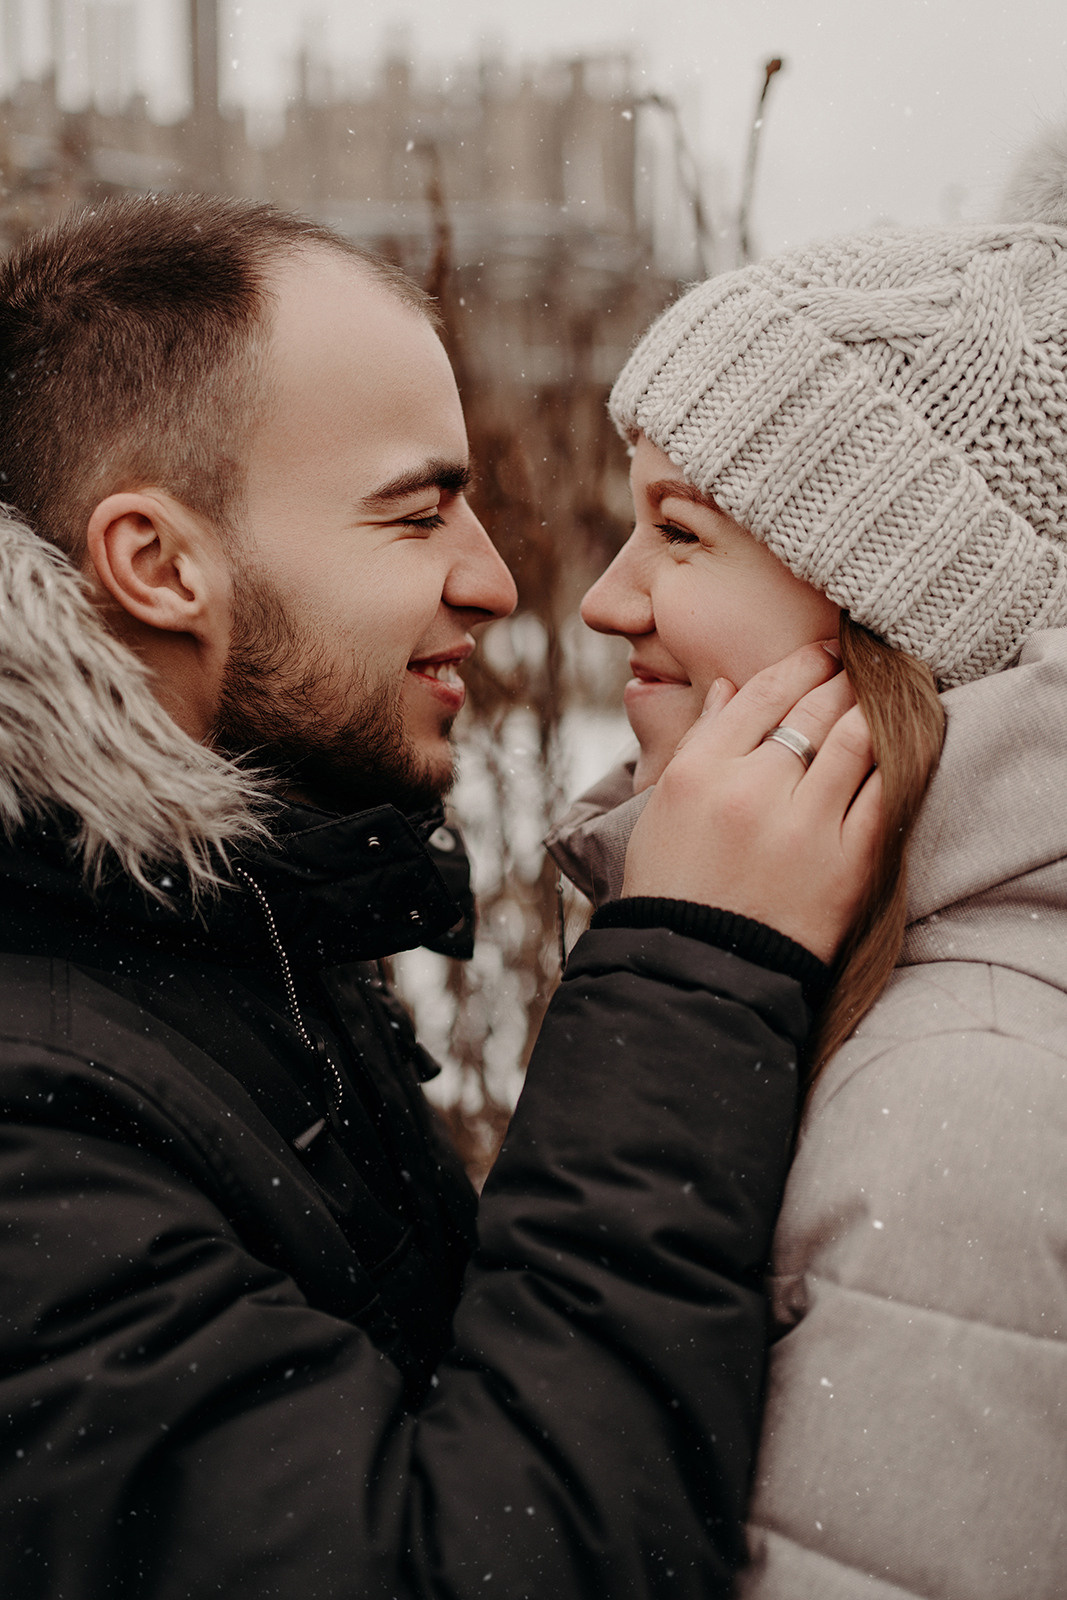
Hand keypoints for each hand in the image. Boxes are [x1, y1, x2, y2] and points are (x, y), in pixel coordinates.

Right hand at [621, 642, 881, 963]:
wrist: (699, 971)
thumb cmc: (675, 888)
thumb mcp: (665, 808)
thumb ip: (699, 741)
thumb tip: (726, 688)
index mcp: (700, 771)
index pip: (762, 692)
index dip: (801, 663)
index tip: (823, 652)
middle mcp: (751, 790)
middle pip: (812, 708)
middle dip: (842, 678)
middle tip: (860, 666)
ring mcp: (802, 826)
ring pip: (855, 739)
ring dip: (872, 709)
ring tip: (882, 698)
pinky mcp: (846, 862)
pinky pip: (883, 792)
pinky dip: (894, 762)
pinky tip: (900, 749)